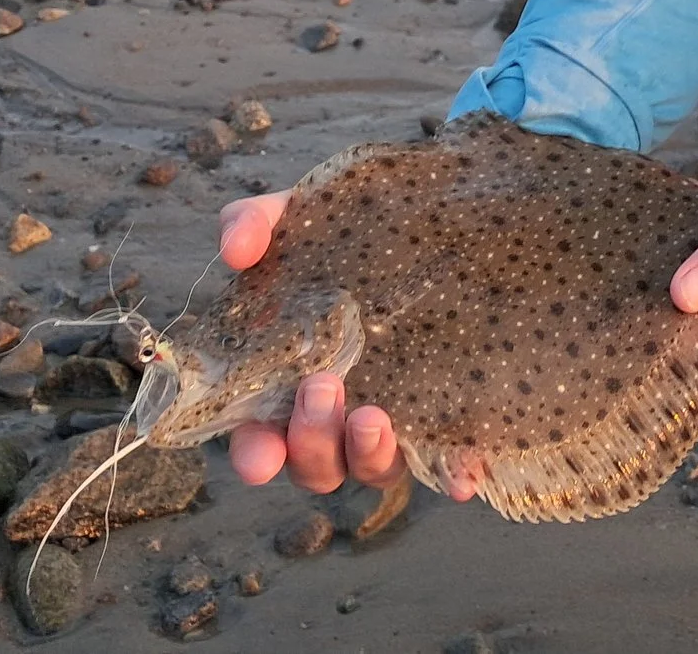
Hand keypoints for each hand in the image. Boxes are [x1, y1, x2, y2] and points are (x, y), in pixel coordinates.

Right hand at [216, 193, 456, 497]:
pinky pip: (451, 459)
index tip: (261, 455)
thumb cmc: (347, 232)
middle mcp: (338, 414)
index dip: (256, 456)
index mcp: (289, 383)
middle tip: (321, 388)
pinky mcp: (448, 413)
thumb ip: (256, 225)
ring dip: (369, 455)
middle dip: (312, 443)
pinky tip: (461, 476)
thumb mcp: (298, 220)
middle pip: (317, 465)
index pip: (261, 440)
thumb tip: (236, 249)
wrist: (427, 220)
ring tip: (373, 416)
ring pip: (375, 469)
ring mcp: (394, 418)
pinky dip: (453, 476)